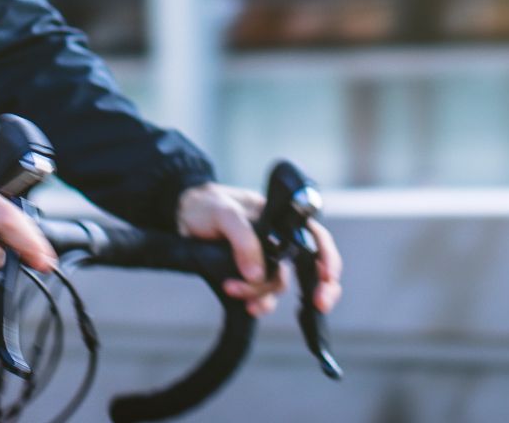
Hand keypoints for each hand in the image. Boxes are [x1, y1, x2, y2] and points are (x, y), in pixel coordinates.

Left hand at [176, 182, 342, 318]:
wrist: (180, 215)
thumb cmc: (206, 205)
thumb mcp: (224, 213)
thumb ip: (243, 239)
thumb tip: (257, 273)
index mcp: (280, 220)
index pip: (316, 237)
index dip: (328, 258)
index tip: (328, 279)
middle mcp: (278, 242)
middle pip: (309, 268)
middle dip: (317, 288)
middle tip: (318, 304)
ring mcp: (264, 261)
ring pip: (279, 286)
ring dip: (263, 294)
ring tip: (233, 288)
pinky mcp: (247, 276)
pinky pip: (261, 297)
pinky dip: (256, 303)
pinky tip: (243, 303)